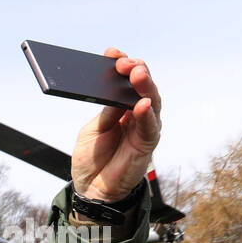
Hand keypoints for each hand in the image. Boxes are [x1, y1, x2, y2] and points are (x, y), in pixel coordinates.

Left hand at [71, 49, 161, 201]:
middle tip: (124, 62)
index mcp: (120, 107)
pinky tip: (141, 104)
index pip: (124, 80)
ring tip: (136, 74)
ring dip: (144, 86)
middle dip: (134, 70)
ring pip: (150, 101)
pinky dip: (146, 114)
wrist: (91, 189)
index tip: (110, 53)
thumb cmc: (92, 159)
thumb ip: (105, 114)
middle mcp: (135, 113)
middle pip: (141, 86)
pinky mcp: (147, 143)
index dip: (120, 65)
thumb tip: (114, 94)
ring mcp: (144, 127)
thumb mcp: (91, 131)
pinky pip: (150, 126)